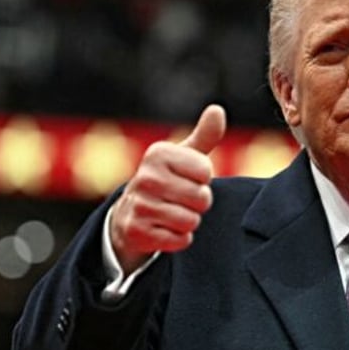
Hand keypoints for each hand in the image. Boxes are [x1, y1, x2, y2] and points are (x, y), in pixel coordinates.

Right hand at [109, 104, 225, 271]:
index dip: (203, 180)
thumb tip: (217, 110)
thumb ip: (204, 136)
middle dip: (198, 203)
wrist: (131, 213)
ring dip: (189, 222)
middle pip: (202, 199)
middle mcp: (145, 177)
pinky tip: (165, 229)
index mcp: (158, 154)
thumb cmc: (167, 180)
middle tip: (181, 199)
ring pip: (191, 221)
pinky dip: (179, 239)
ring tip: (173, 213)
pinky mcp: (138, 232)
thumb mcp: (183, 156)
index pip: (206, 172)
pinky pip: (180, 240)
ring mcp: (139, 205)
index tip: (187, 178)